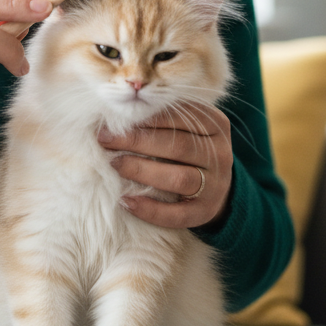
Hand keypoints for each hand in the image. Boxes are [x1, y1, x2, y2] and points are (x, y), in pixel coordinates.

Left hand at [97, 102, 233, 228]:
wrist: (215, 186)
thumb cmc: (188, 148)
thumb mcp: (185, 126)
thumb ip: (162, 116)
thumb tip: (117, 111)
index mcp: (215, 124)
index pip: (180, 116)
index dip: (146, 117)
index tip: (115, 118)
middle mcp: (219, 153)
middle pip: (177, 146)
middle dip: (137, 141)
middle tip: (106, 139)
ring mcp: (216, 185)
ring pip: (179, 178)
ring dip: (142, 171)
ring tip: (115, 164)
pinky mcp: (206, 211)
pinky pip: (178, 214)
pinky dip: (150, 209)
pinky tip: (126, 201)